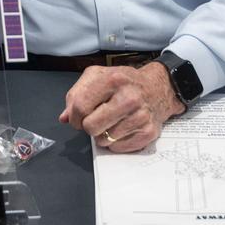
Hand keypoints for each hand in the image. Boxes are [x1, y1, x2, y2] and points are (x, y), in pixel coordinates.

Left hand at [58, 62, 183, 153]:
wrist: (158, 88)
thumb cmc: (124, 82)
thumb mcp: (98, 76)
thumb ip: (77, 94)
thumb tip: (65, 118)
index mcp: (112, 80)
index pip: (80, 107)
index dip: (75, 116)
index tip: (78, 117)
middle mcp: (128, 98)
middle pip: (91, 127)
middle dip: (88, 127)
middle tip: (95, 119)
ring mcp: (140, 116)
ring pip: (103, 140)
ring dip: (102, 134)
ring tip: (111, 121)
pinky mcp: (148, 132)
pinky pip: (118, 148)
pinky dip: (115, 141)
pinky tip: (122, 128)